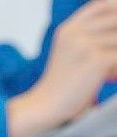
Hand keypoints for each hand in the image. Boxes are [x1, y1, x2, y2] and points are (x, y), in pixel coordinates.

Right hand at [9, 0, 116, 136]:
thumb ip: (89, 37)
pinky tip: (110, 77)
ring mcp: (85, 45)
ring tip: (110, 70)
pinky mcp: (96, 60)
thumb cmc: (61, 84)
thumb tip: (115, 35)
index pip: (101, 5)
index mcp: (68, 29)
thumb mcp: (70, 53)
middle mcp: (75, 33)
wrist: (47, 105)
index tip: (115, 27)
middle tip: (111, 53)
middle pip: (116, 18)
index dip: (114, 9)